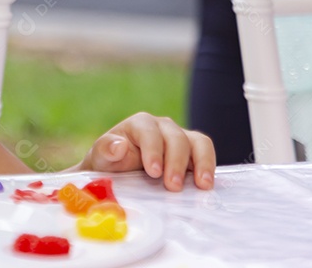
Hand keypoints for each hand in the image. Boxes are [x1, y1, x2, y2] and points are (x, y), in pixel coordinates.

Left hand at [77, 112, 214, 190]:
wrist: (120, 172)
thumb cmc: (111, 162)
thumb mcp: (102, 157)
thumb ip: (106, 149)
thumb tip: (119, 145)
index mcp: (140, 124)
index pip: (149, 132)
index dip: (153, 151)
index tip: (153, 172)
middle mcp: (163, 127)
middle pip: (176, 138)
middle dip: (176, 162)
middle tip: (173, 186)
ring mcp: (181, 138)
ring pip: (198, 142)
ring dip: (201, 163)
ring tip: (202, 185)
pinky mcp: (193, 152)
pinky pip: (206, 153)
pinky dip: (209, 167)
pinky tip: (207, 184)